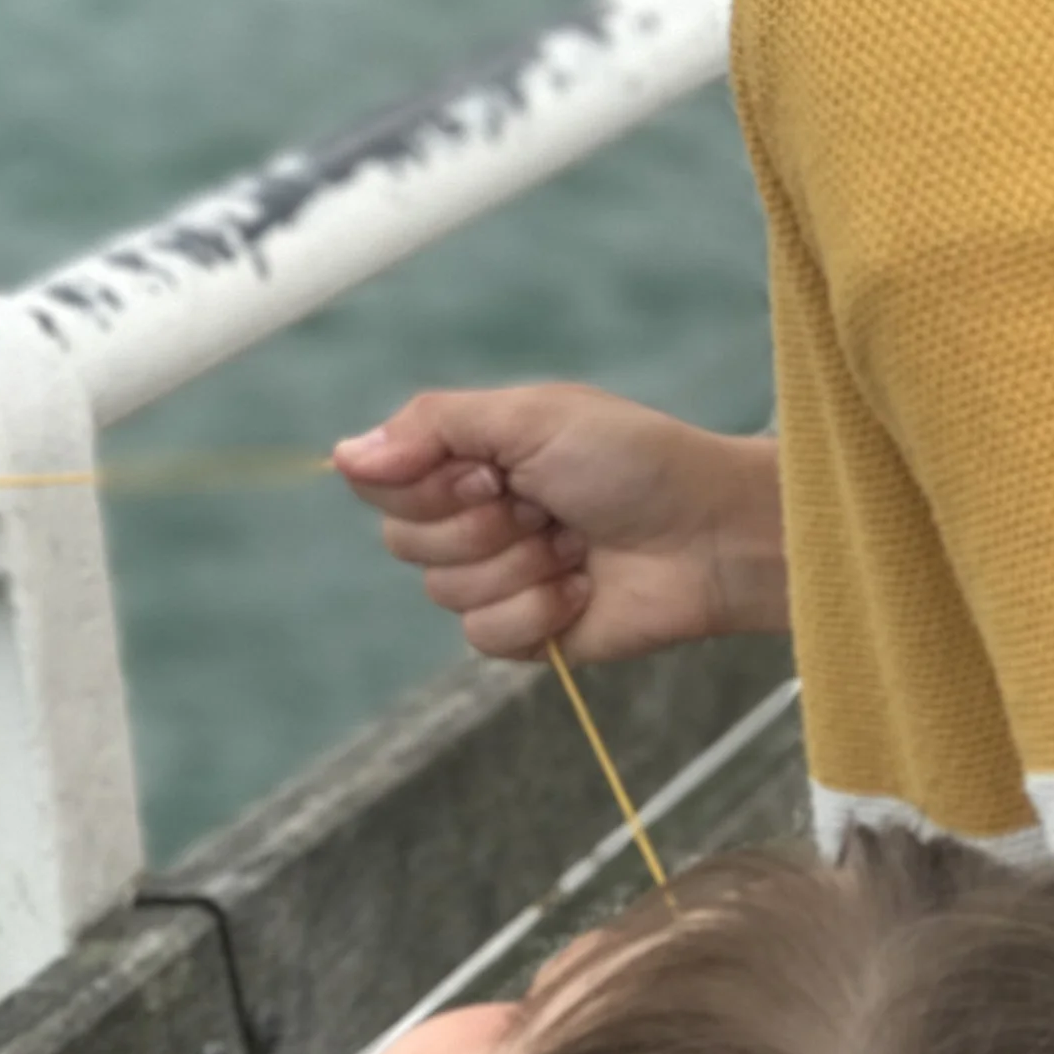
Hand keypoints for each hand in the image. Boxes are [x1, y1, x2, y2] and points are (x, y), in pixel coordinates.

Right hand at [332, 384, 787, 664]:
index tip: (491, 467)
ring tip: (575, 544)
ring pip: (443, 592)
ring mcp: (496, 577)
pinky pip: (483, 637)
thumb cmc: (636, 460)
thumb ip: (432, 426)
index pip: (381, 481)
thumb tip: (342, 455)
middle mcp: (471, 515)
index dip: (427, 483)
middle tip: (544, 503)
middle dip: (480, 524)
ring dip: (518, 566)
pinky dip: (537, 611)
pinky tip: (582, 587)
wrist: (711, 536)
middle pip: (402, 541)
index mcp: (466, 457)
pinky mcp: (525, 633)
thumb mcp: (531, 416)